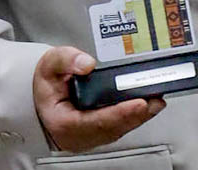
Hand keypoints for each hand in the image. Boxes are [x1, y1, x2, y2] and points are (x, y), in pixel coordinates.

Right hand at [33, 46, 165, 152]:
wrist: (41, 97)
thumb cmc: (47, 84)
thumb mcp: (50, 65)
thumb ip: (66, 60)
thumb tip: (87, 64)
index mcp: (63, 122)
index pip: (95, 121)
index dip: (119, 113)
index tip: (138, 103)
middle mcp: (77, 135)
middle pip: (111, 128)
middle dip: (136, 115)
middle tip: (155, 101)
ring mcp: (88, 137)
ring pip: (117, 130)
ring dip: (139, 117)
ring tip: (156, 102)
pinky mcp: (98, 133)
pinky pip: (118, 128)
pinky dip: (134, 118)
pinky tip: (147, 107)